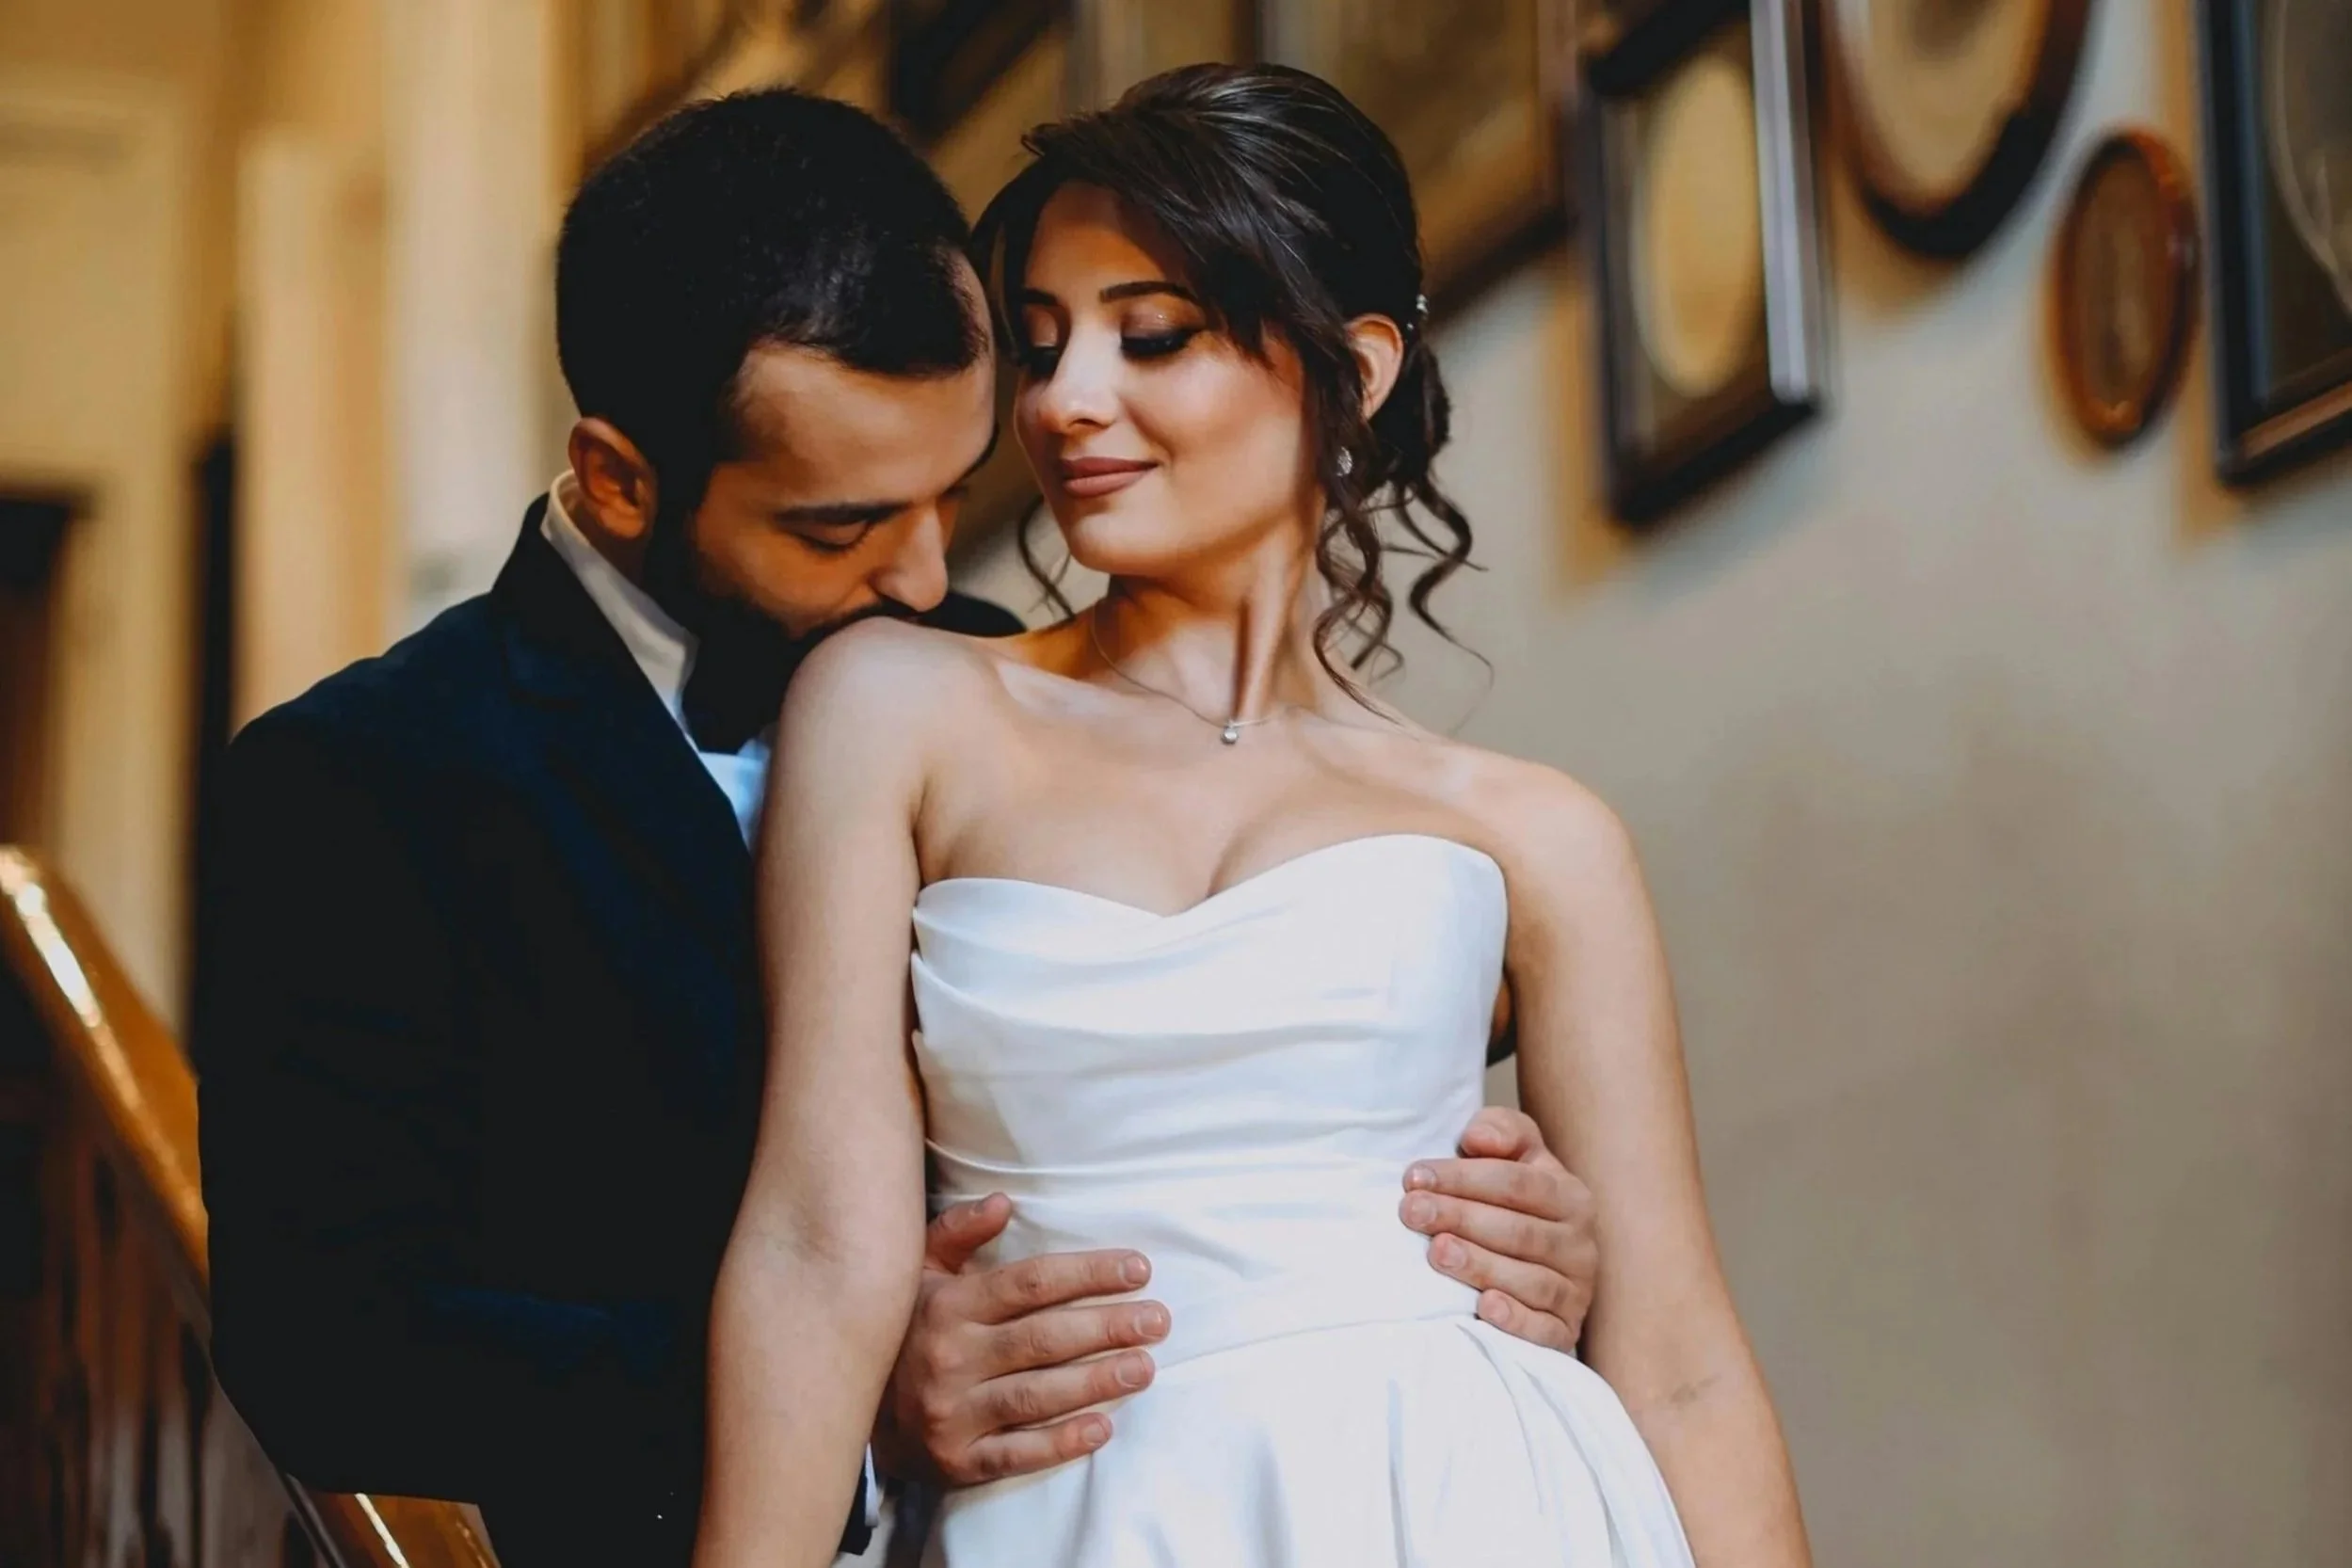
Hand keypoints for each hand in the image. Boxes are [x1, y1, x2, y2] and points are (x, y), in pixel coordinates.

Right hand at [874, 1194, 1170, 1486]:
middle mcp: (951, 1357)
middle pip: (1043, 1339)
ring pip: (1037, 1395)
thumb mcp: (919, 1272)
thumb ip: (958, 1232)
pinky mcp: (957, 1460)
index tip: (1139, 1269)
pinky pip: (1016, 1454)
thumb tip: (1004, 1202)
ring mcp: (953, 1412)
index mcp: (949, 1305)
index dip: (1088, 1274)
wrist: (852, 1407)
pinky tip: (1102, 1429)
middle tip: (1159, 1320)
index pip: (1030, 1284)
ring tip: (1145, 1368)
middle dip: (1107, 1327)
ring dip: (1097, 1382)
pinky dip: (1061, 1444)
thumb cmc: (906, 1328)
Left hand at [1400, 1106, 1596, 1352]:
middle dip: (1460, 1218)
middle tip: (1411, 1212)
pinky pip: (1545, 1331)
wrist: (1540, 1265)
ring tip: (1437, 1252)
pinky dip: (1517, 1320)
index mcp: (1569, 1195)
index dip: (1463, 1178)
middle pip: (1518, 1231)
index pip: (1517, 1183)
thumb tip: (1478, 1138)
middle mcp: (1580, 1244)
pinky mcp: (1565, 1332)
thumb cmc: (1513, 1203)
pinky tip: (1485, 1308)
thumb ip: (1501, 1131)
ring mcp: (1576, 1291)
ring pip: (1531, 1280)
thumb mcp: (1515, 1156)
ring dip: (1481, 1266)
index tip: (1413, 1177)